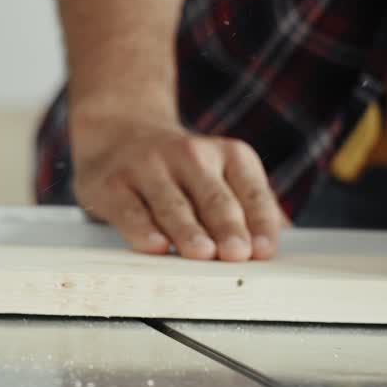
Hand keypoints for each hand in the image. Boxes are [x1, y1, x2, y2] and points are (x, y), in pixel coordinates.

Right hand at [70, 114, 285, 260]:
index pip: (251, 192)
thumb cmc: (180, 171)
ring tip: (202, 253)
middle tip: (237, 253)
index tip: (263, 250)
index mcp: (229, 154)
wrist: (118, 133)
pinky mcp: (114, 184)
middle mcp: (190, 154)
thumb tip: (271, 246)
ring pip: (173, 206)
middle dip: (227, 227)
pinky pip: (131, 211)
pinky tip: (155, 245)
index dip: (259, 222)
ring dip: (188, 231)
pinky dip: (143, 230)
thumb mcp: (222, 175)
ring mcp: (149, 166)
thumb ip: (249, 207)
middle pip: (214, 199)